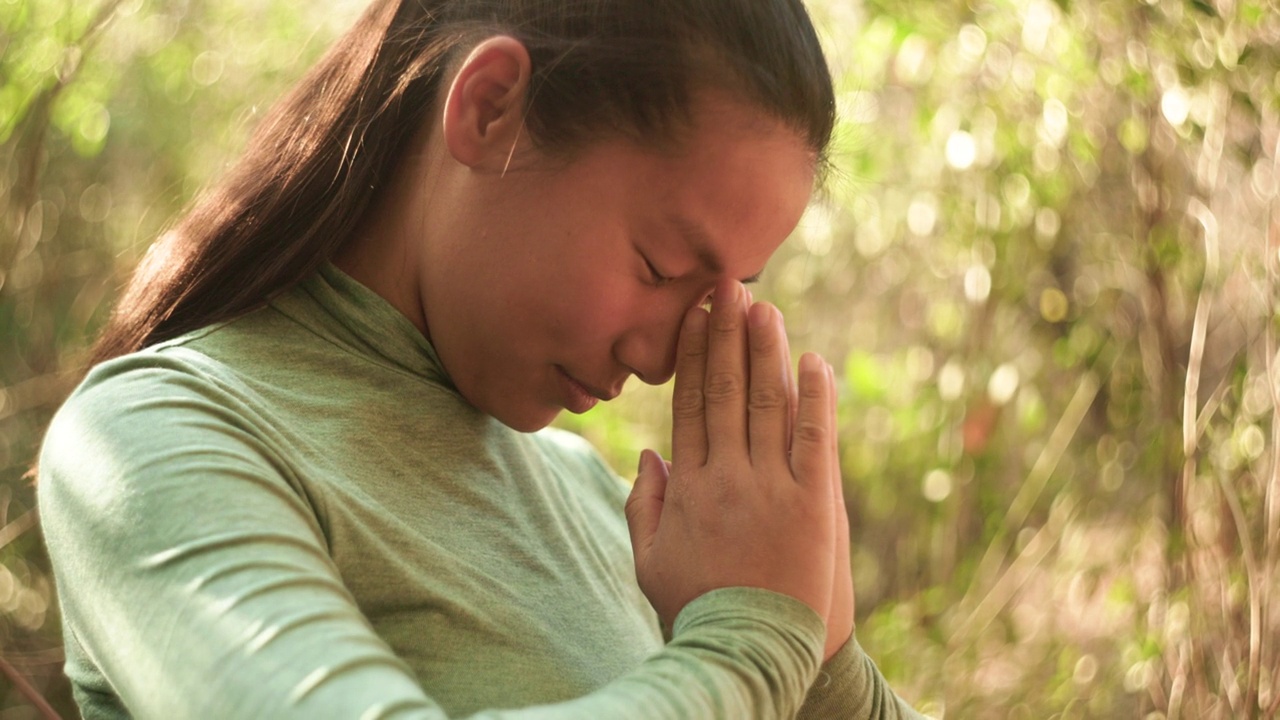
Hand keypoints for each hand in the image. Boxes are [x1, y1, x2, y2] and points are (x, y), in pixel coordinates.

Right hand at [625, 280, 851, 659]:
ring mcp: (771, 488)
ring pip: (765, 404)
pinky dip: (816, 398)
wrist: (746, 653)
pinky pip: (815, 439)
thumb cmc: (695, 609)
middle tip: (726, 286)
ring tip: (765, 307)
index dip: (691, 356)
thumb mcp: (649, 560)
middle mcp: (726, 477)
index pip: (687, 405)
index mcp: (687, 486)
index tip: (693, 317)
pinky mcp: (814, 505)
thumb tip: (651, 454)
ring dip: (765, 351)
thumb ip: (643, 504)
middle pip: (722, 391)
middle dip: (724, 334)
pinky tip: (814, 360)